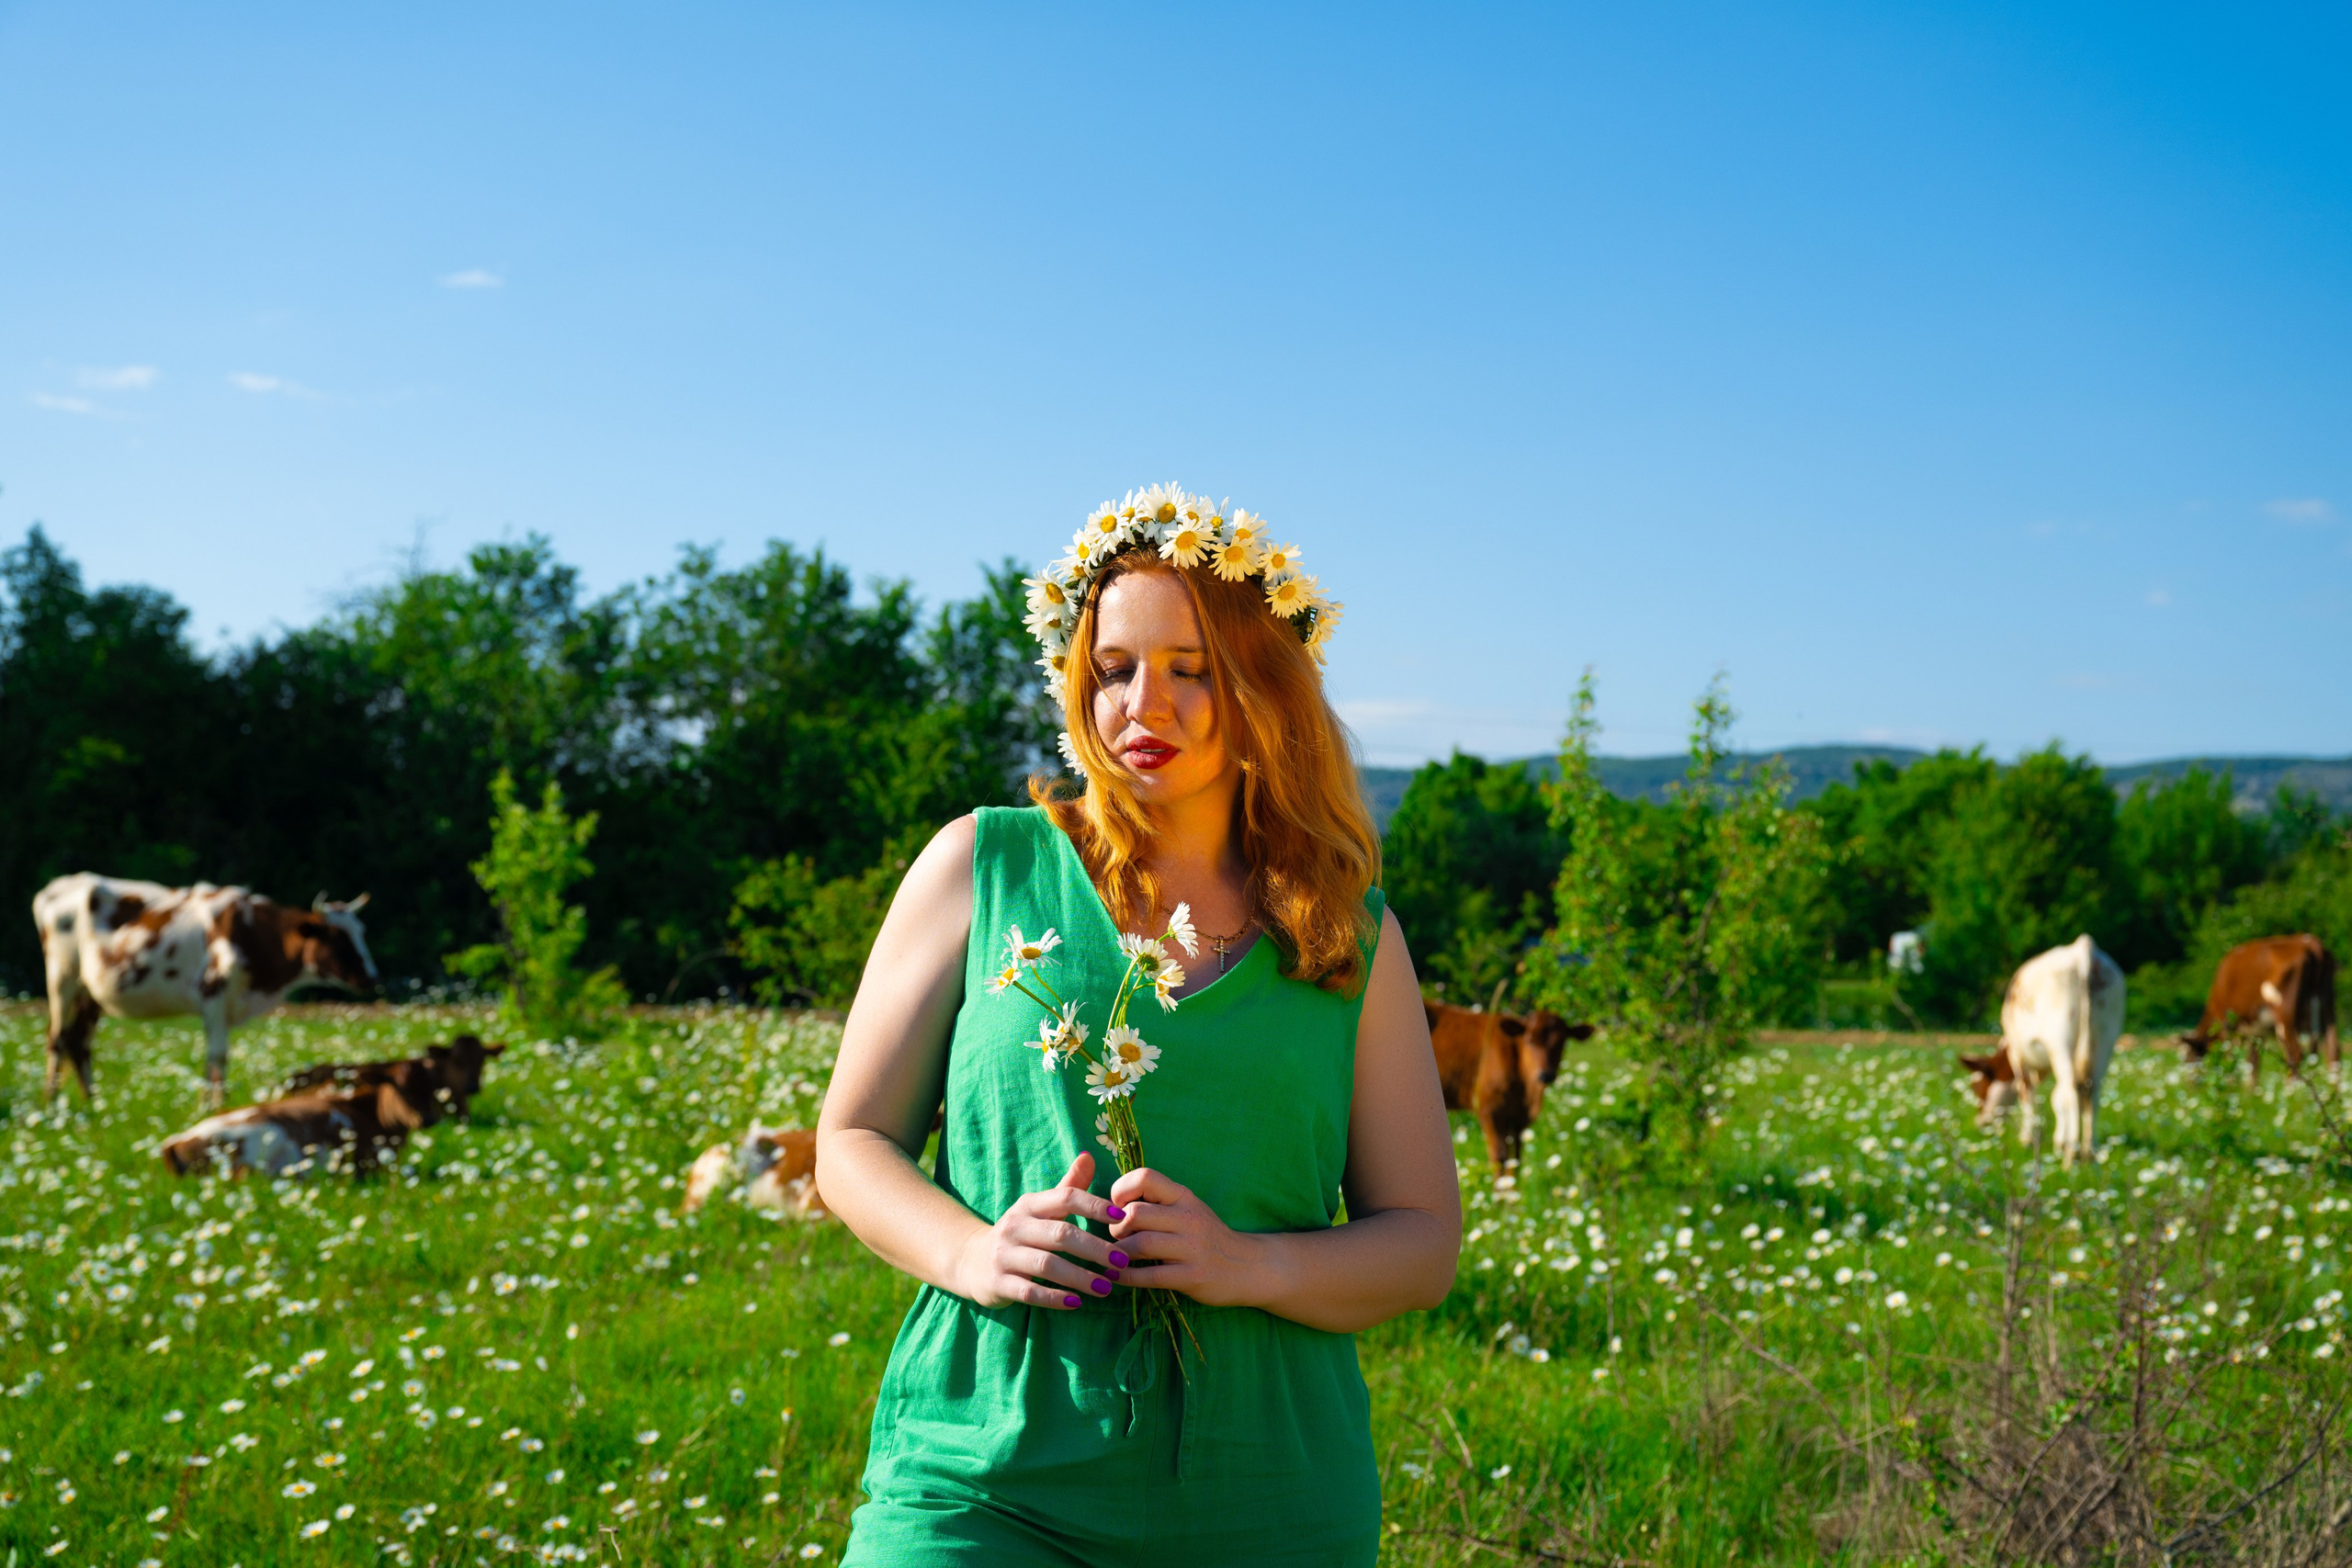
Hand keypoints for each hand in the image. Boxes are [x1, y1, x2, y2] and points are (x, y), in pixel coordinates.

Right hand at [950, 1153, 1130, 1310]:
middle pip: (1060, 1234)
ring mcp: (1005, 1255)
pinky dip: (1054, 1297)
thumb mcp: (1039, 1207)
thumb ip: (1068, 1186)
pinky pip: (1029, 1291)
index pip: (1065, 1198)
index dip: (1094, 1206)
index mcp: (1030, 1205)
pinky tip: (1076, 1303)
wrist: (970, 1260)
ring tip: (1106, 1287)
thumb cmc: (1019, 1232)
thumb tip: (1090, 1155)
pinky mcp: (998, 1283)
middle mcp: (1015, 1226)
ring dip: (1080, 1277)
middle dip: (1095, 1249)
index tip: (1122, 1218)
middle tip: (1122, 1262)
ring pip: (1047, 1265)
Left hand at [1106, 1166, 1268, 1307]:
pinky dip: (1127, 1277)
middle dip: (1116, 1227)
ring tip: (1115, 1258)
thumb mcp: (1188, 1209)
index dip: (1121, 1190)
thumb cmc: (1207, 1236)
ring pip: (1140, 1244)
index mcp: (1184, 1196)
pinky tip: (1117, 1277)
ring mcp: (1192, 1248)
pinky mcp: (1192, 1276)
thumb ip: (1158, 1202)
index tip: (1116, 1207)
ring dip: (1118, 1253)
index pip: (1145, 1177)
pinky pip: (1150, 1276)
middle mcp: (1188, 1217)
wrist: (1248, 1266)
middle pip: (1135, 1213)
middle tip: (1117, 1237)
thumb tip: (1112, 1203)